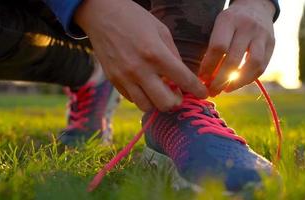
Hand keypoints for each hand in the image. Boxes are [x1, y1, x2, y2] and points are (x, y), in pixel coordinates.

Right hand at [75, 0, 206, 111]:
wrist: (102, 15)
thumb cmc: (135, 19)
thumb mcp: (161, 31)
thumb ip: (174, 56)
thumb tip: (182, 77)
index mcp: (156, 54)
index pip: (184, 81)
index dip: (197, 91)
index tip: (202, 94)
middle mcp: (140, 70)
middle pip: (166, 103)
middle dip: (177, 101)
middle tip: (178, 93)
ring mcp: (125, 77)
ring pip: (147, 107)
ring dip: (158, 102)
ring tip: (161, 91)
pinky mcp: (114, 81)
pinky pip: (132, 99)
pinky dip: (143, 97)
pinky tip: (145, 86)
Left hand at [199, 0, 275, 95]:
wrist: (256, 6)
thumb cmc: (230, 22)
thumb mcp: (218, 26)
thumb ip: (213, 48)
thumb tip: (205, 78)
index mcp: (229, 20)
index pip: (218, 48)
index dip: (208, 67)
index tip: (202, 79)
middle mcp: (247, 27)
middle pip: (233, 60)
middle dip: (220, 80)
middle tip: (212, 91)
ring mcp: (262, 35)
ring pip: (252, 65)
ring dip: (237, 83)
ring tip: (226, 90)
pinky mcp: (272, 44)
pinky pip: (261, 67)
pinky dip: (249, 79)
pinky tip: (238, 84)